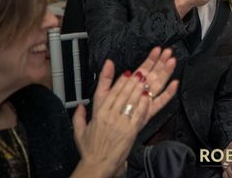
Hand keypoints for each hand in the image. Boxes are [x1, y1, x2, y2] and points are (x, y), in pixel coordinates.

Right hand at [72, 49, 177, 176]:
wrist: (96, 165)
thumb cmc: (90, 149)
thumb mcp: (79, 130)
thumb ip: (79, 115)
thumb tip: (79, 104)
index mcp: (99, 112)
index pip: (112, 91)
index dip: (122, 80)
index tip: (130, 71)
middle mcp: (110, 114)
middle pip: (125, 90)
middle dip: (137, 77)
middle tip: (146, 66)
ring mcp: (121, 121)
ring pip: (133, 98)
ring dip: (143, 85)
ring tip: (152, 74)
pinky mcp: (131, 130)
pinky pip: (140, 113)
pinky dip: (145, 102)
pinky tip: (150, 94)